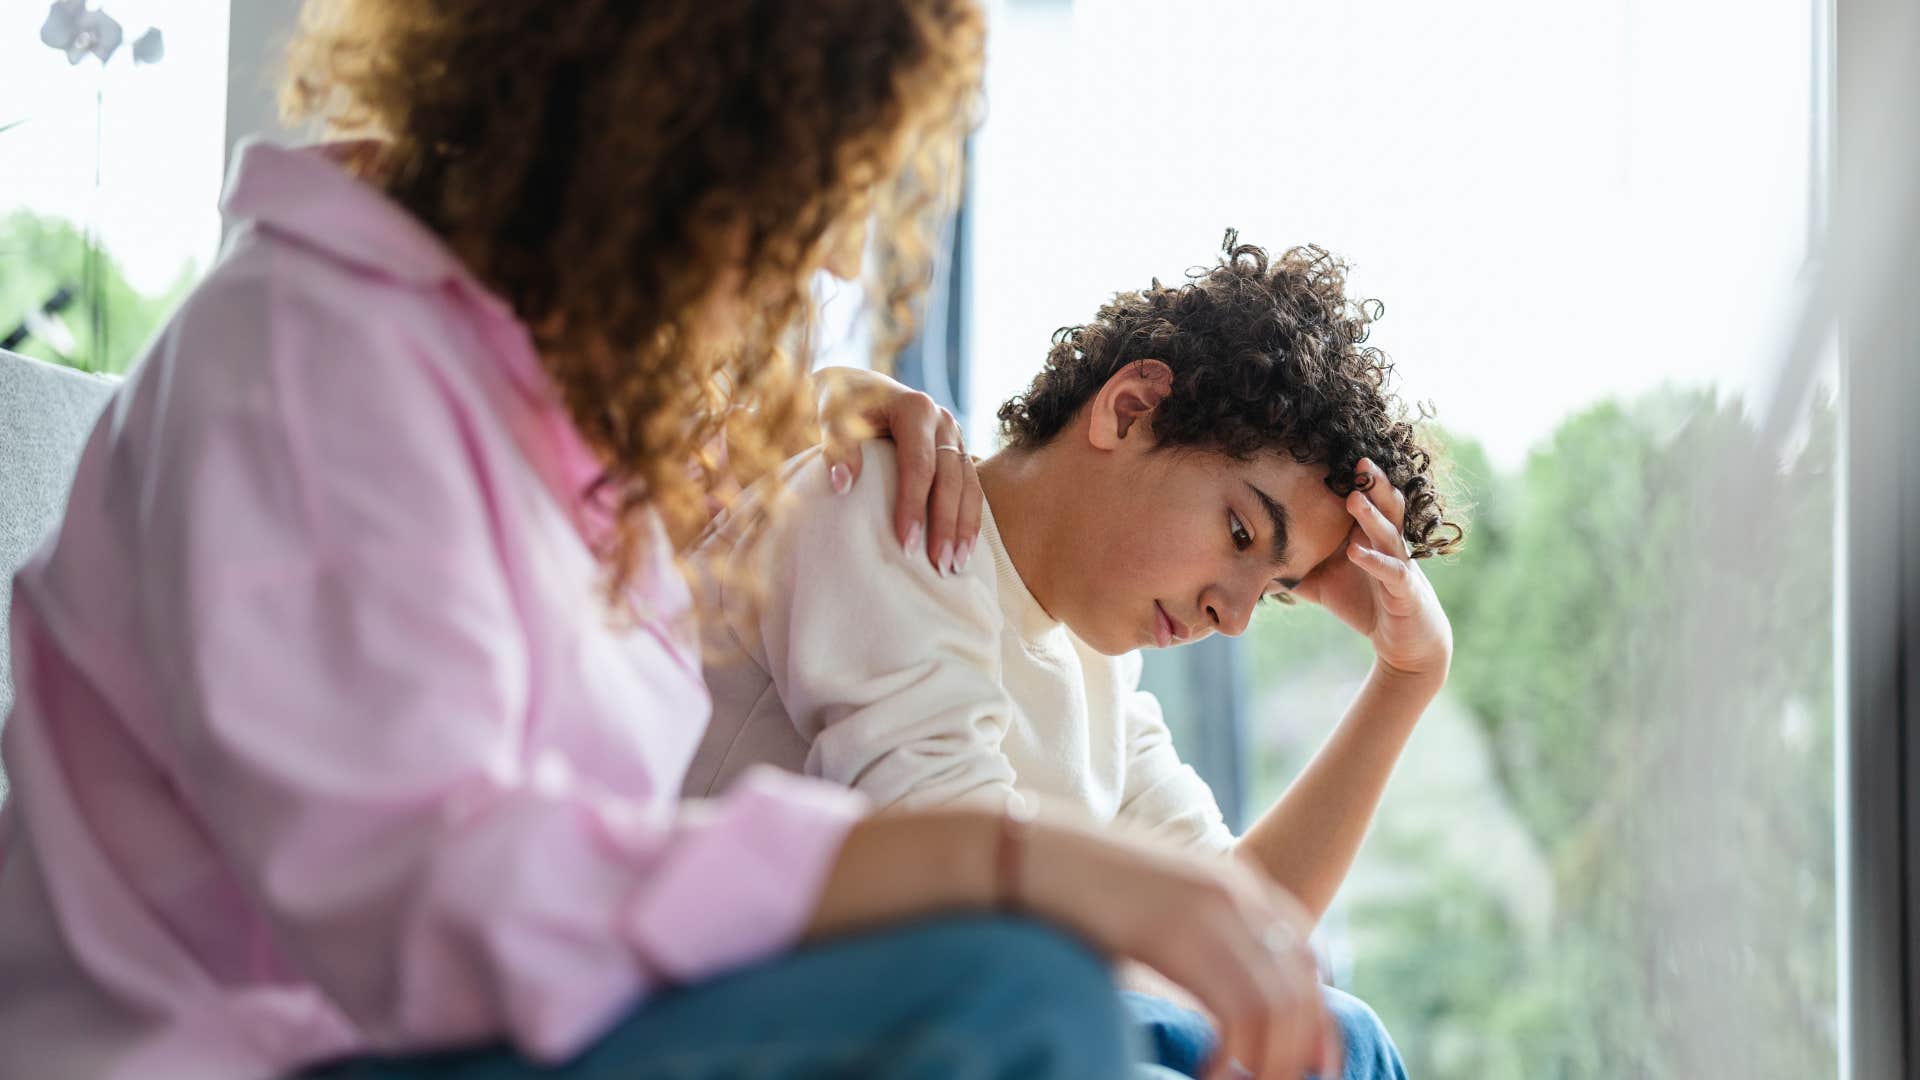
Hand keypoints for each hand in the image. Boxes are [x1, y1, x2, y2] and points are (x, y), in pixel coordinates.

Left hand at [814, 367, 981, 574]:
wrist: (857, 385)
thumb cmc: (841, 403)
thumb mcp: (832, 415)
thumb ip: (837, 445)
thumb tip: (843, 484)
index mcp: (916, 409)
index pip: (920, 465)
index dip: (914, 506)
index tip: (906, 544)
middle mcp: (943, 421)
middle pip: (950, 480)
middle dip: (946, 525)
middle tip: (940, 565)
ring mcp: (954, 436)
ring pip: (969, 486)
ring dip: (965, 527)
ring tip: (956, 565)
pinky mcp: (956, 451)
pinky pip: (970, 487)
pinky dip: (968, 518)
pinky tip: (964, 548)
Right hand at [1020, 822, 1342, 1079]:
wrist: (1018, 854)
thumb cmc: (1075, 897)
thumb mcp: (1154, 916)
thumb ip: (1196, 949)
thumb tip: (1226, 1016)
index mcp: (1235, 883)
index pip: (1307, 962)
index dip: (1313, 1024)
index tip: (1300, 1070)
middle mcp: (1234, 891)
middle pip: (1301, 989)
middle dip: (1295, 1054)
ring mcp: (1208, 907)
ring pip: (1277, 1007)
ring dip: (1266, 1064)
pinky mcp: (1175, 931)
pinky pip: (1237, 1012)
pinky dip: (1232, 1059)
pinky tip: (1205, 1077)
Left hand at [1291, 458, 1452, 681]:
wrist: (1403, 641)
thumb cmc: (1364, 603)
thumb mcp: (1322, 584)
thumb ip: (1293, 568)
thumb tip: (1252, 559)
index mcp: (1370, 535)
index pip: (1365, 500)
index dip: (1353, 480)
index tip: (1331, 456)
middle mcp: (1388, 543)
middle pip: (1385, 505)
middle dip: (1373, 482)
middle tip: (1358, 460)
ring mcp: (1399, 564)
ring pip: (1389, 532)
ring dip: (1371, 515)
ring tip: (1353, 498)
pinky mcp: (1405, 590)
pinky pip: (1392, 572)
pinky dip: (1374, 561)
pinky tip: (1356, 552)